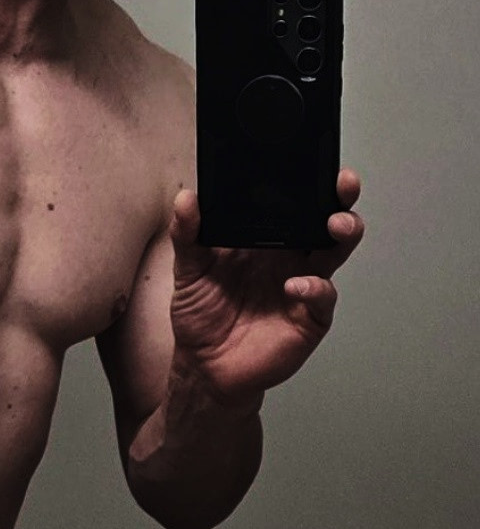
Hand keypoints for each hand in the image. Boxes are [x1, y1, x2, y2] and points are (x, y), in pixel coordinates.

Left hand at [167, 169, 364, 405]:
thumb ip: (187, 235)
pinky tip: (296, 285)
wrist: (205, 365)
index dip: (310, 183)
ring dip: (342, 234)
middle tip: (342, 186)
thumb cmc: (201, 315)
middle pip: (326, 220)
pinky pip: (322, 297)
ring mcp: (304, 284)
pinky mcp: (309, 317)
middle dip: (340, 199)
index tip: (317, 163)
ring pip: (335, 251)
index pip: (294, 203)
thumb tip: (186, 200)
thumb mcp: (188, 270)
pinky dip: (314, 288)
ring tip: (335, 225)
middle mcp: (290, 257)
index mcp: (266, 238)